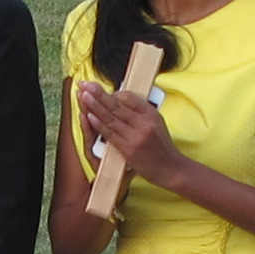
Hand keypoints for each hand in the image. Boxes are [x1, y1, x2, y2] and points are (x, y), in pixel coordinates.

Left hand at [73, 78, 177, 193]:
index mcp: (151, 114)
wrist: (170, 169)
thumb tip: (121, 99)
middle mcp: (144, 123)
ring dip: (94, 106)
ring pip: (111, 118)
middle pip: (117, 105)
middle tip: (86, 84)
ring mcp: (135, 136)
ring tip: (83, 95)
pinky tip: (89, 115)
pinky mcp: (128, 149)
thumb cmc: (162, 147)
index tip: (101, 89)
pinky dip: (98, 124)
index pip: (129, 97)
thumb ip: (140, 112)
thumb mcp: (157, 123)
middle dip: (99, 94)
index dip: (113, 93)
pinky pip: (110, 134)